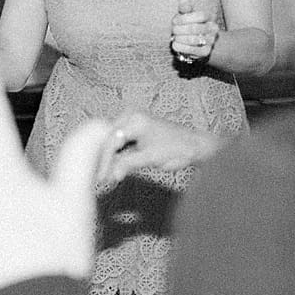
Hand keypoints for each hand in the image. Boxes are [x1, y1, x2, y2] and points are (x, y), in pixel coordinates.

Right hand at [97, 110, 223, 182]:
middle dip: (104, 160)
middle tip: (100, 178)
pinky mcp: (133, 127)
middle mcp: (130, 116)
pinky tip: (112, 168)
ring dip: (109, 158)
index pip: (111, 140)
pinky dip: (116, 155)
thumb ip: (127, 164)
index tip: (101, 177)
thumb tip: (110, 176)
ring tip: (105, 176)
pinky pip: (119, 141)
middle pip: (108, 139)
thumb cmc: (177, 149)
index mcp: (134, 119)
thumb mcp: (150, 158)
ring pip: (112, 141)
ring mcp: (131, 120)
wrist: (195, 145)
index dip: (104, 161)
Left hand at [170, 0, 218, 64]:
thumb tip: (183, 0)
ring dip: (179, 38)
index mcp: (210, 17)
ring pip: (193, 39)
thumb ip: (185, 9)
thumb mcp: (186, 15)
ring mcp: (211, 41)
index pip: (201, 15)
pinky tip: (175, 44)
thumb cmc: (188, 25)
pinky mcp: (205, 52)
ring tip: (175, 37)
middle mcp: (213, 29)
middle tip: (173, 30)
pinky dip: (180, 47)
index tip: (174, 21)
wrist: (195, 42)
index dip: (185, 18)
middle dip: (179, 29)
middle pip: (195, 28)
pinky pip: (192, 49)